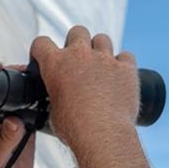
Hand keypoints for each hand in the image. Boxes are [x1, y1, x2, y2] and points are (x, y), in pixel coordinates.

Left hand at [0, 68, 35, 167]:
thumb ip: (5, 144)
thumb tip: (15, 121)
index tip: (8, 69)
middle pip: (6, 98)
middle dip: (15, 82)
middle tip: (29, 69)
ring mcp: (12, 129)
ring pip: (20, 106)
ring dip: (28, 94)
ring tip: (42, 80)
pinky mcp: (26, 137)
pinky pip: (33, 119)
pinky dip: (39, 110)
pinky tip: (48, 100)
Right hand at [31, 26, 138, 147]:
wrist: (102, 135)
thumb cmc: (74, 128)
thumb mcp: (53, 112)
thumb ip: (55, 97)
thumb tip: (58, 100)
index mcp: (55, 65)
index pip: (41, 42)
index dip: (42, 50)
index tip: (45, 58)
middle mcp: (80, 55)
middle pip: (77, 31)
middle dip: (77, 42)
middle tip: (78, 61)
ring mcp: (105, 59)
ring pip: (102, 38)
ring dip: (100, 49)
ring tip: (100, 67)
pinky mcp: (126, 69)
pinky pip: (126, 56)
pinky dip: (123, 64)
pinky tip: (120, 76)